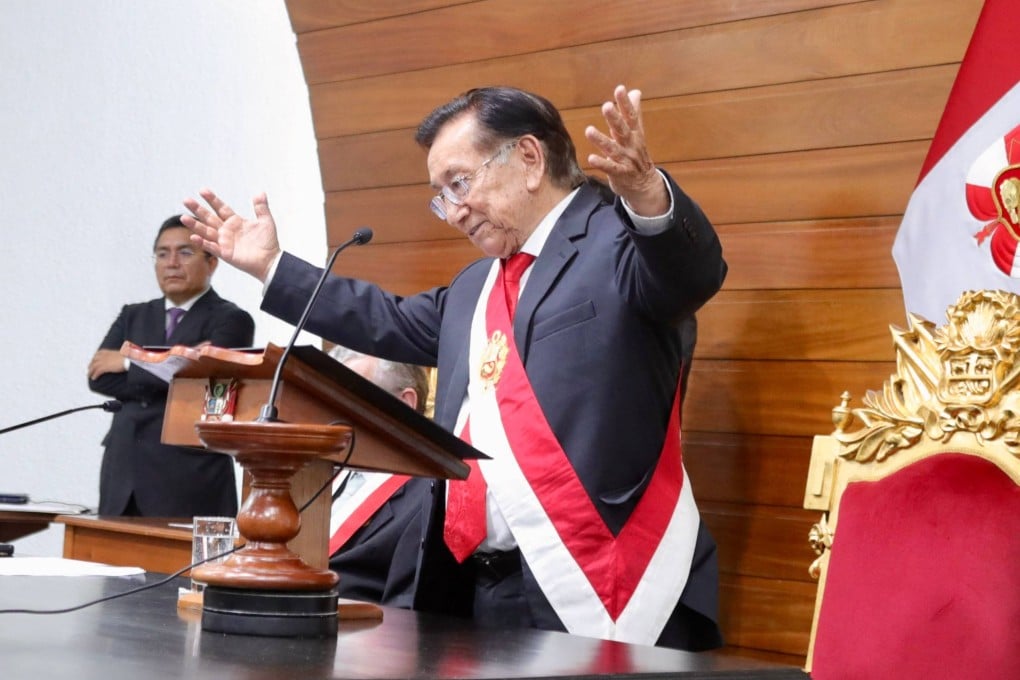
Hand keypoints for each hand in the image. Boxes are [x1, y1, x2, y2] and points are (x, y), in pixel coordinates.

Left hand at [88, 349, 125, 379]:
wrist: (128, 358)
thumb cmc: (127, 356)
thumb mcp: (120, 354)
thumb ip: (116, 355)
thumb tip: (119, 358)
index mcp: (107, 351)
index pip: (97, 354)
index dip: (94, 358)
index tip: (93, 360)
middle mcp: (103, 356)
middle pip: (94, 360)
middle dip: (91, 365)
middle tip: (89, 369)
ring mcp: (103, 361)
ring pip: (93, 367)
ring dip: (90, 371)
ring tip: (89, 375)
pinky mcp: (104, 367)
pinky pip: (97, 372)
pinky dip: (95, 375)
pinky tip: (94, 378)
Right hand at [181, 189, 281, 281]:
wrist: (271, 261)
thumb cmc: (269, 242)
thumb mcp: (266, 222)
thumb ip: (261, 208)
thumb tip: (260, 193)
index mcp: (235, 221)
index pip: (220, 207)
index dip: (212, 199)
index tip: (202, 190)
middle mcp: (226, 231)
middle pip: (209, 218)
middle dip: (197, 209)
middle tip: (186, 200)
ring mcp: (224, 242)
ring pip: (206, 231)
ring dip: (195, 225)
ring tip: (183, 217)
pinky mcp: (225, 254)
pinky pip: (211, 247)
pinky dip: (203, 242)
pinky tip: (194, 237)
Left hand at [584, 85, 667, 216]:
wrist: (645, 184)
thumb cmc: (636, 154)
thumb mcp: (637, 133)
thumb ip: (633, 112)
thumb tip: (635, 91)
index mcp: (635, 133)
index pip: (631, 116)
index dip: (625, 103)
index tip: (620, 89)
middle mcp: (631, 145)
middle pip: (622, 130)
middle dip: (614, 118)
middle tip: (606, 106)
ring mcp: (626, 159)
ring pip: (613, 148)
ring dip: (601, 140)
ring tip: (589, 130)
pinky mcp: (620, 174)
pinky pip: (610, 168)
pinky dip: (601, 163)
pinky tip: (591, 158)